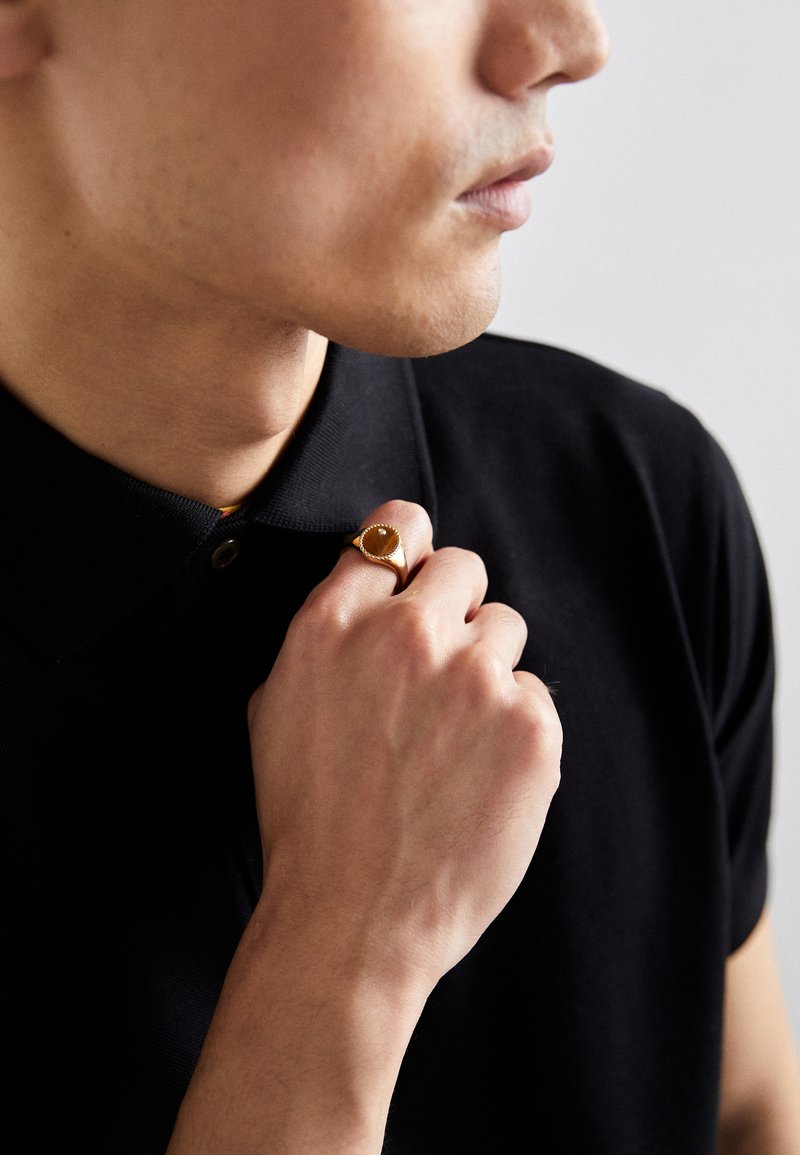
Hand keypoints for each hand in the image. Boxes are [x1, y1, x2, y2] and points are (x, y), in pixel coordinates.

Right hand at [247, 499, 561, 989]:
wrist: (352, 919)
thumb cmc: (307, 819)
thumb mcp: (277, 704)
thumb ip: (327, 630)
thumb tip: (372, 582)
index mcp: (335, 624)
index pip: (397, 527)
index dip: (411, 550)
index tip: (417, 573)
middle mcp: (406, 635)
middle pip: (464, 567)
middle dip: (454, 608)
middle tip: (438, 673)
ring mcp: (475, 678)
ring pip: (505, 630)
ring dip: (486, 670)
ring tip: (451, 740)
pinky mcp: (531, 726)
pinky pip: (533, 693)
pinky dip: (514, 728)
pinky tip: (477, 776)